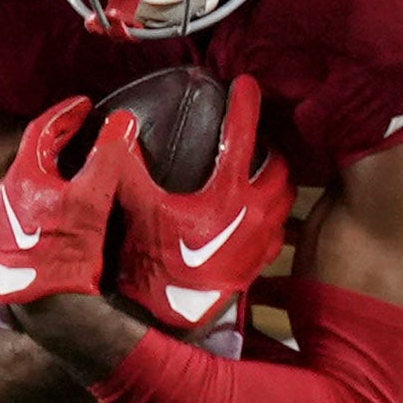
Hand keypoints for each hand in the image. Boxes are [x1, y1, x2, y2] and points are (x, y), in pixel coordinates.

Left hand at [0, 91, 135, 307]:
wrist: (45, 307)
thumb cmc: (65, 254)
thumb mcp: (92, 200)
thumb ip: (108, 158)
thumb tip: (123, 122)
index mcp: (21, 179)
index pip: (41, 131)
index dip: (66, 114)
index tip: (85, 104)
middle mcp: (7, 196)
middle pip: (35, 155)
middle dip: (61, 139)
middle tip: (84, 127)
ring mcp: (9, 221)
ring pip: (34, 181)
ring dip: (58, 167)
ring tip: (82, 160)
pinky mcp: (17, 242)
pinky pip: (36, 203)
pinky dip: (56, 191)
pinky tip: (75, 200)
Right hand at [106, 74, 290, 333]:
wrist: (168, 319)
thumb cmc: (153, 264)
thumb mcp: (138, 206)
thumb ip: (128, 163)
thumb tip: (117, 126)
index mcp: (230, 192)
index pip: (243, 134)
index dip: (245, 103)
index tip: (245, 83)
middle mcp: (256, 213)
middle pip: (279, 167)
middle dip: (271, 147)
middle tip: (256, 137)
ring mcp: (262, 241)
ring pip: (285, 200)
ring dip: (276, 182)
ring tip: (259, 173)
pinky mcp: (258, 265)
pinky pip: (277, 232)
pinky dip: (270, 215)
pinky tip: (253, 216)